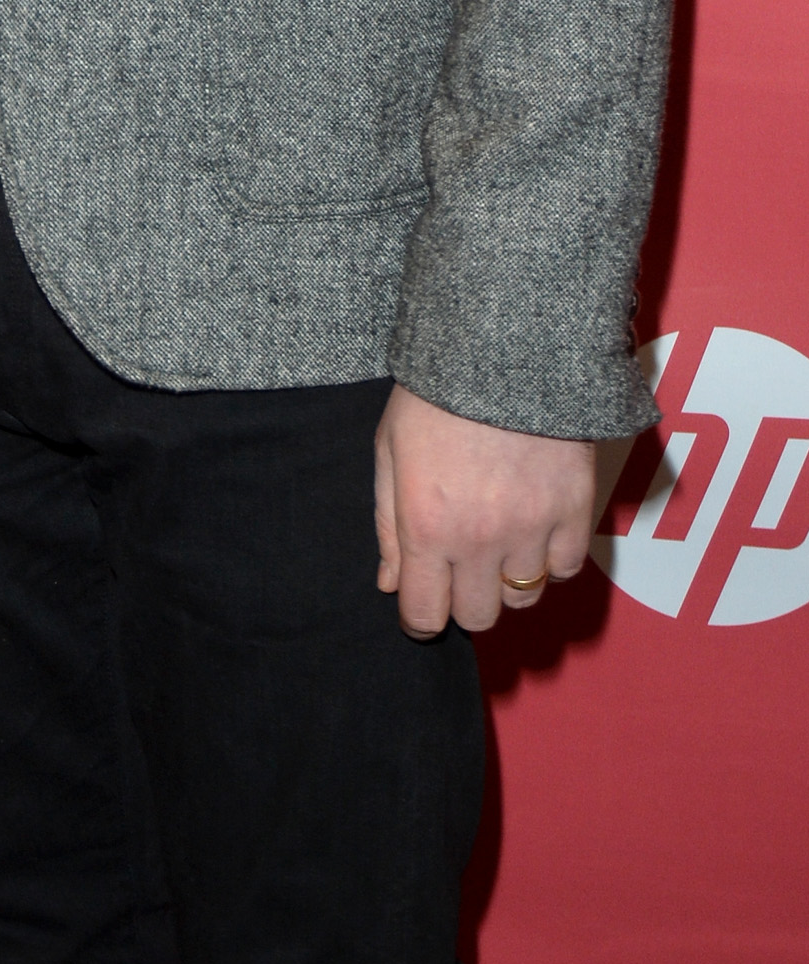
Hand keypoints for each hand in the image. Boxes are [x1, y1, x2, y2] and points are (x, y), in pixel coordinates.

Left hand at [374, 383, 594, 637]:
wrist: (502, 346)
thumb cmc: (435, 393)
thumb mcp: (390, 450)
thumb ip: (388, 524)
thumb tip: (390, 584)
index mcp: (427, 526)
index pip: (426, 614)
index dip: (420, 617)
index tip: (423, 603)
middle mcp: (480, 539)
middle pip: (479, 617)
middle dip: (464, 599)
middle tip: (460, 567)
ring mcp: (532, 528)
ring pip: (524, 598)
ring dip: (507, 580)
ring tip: (498, 542)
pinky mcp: (575, 510)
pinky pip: (566, 568)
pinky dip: (550, 558)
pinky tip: (534, 527)